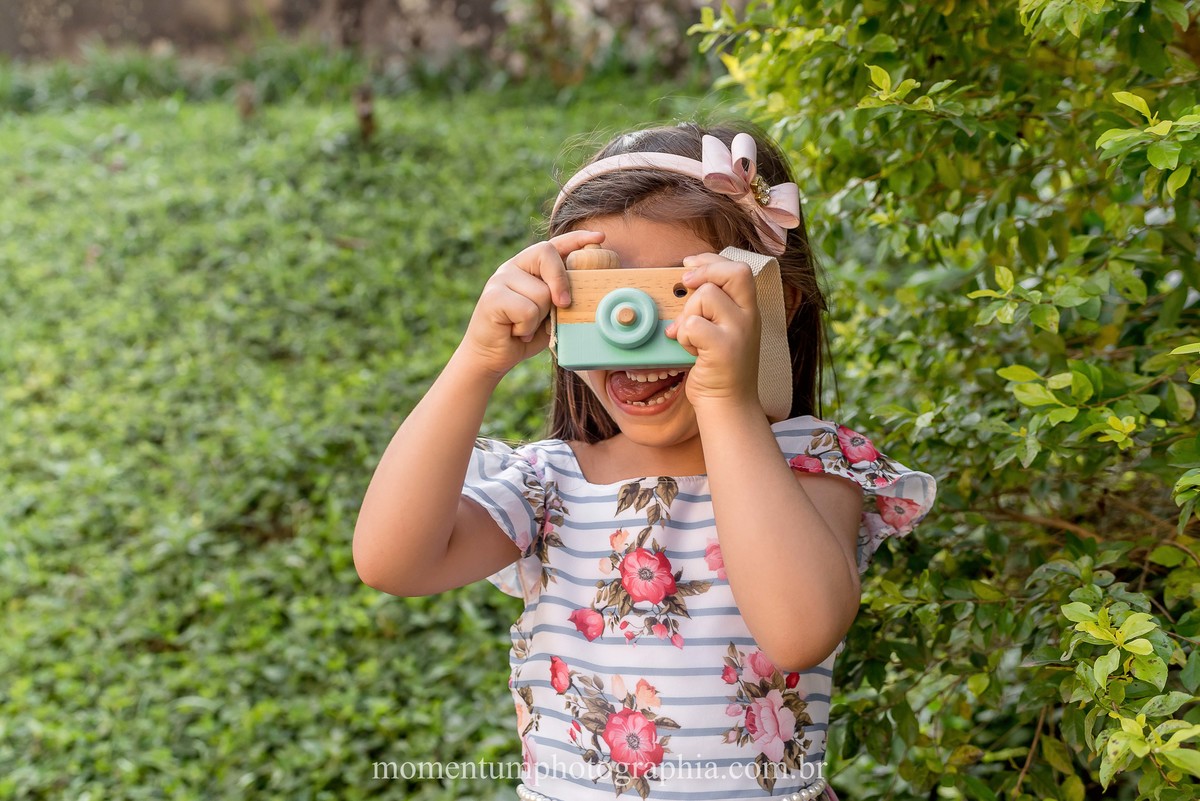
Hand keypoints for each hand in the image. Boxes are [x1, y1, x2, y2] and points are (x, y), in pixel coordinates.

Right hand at [458, 230, 604, 377]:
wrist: (491, 356)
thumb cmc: (524, 334)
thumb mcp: (550, 314)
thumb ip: (562, 299)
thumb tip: (586, 292)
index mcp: (530, 267)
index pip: (555, 244)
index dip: (577, 239)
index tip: (599, 237)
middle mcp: (514, 266)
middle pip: (547, 254)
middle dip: (561, 281)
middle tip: (563, 305)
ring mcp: (500, 279)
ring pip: (541, 292)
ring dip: (540, 319)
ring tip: (526, 327)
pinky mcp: (492, 297)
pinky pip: (527, 310)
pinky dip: (526, 328)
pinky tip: (516, 332)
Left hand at [665, 253, 761, 412]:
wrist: (728, 404)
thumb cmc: (719, 366)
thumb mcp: (722, 329)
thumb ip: (712, 305)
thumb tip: (686, 277)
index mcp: (749, 309)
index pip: (739, 268)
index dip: (711, 261)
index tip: (690, 266)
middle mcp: (750, 316)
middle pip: (732, 272)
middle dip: (702, 273)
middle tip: (686, 284)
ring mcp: (739, 331)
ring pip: (705, 296)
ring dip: (688, 314)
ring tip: (691, 337)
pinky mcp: (724, 348)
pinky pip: (692, 325)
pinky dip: (683, 336)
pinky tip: (690, 350)